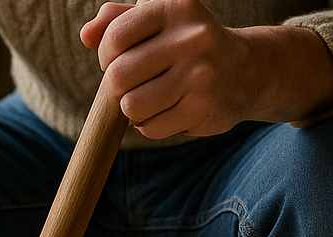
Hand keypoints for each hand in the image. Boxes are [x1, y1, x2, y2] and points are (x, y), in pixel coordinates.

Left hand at [80, 0, 332, 138]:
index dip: (106, 55)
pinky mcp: (204, 109)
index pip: (115, 37)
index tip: (119, 58)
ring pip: (132, 106)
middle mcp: (192, 38)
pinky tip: (169, 111)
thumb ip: (118, 20)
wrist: (247, 70)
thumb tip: (86, 35)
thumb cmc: (187, 43)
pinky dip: (150, 125)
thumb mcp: (158, 20)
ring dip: (132, 108)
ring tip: (150, 98)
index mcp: (175, 7)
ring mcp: (201, 75)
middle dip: (116, 86)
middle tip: (133, 83)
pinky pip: (151, 128)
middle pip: (118, 76)